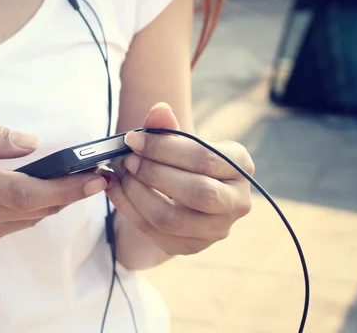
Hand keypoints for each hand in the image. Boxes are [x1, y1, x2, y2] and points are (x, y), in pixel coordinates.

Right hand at [0, 119, 106, 262]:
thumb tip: (30, 143)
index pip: (29, 192)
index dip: (67, 187)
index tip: (96, 177)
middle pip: (38, 209)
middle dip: (71, 193)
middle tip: (96, 176)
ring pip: (28, 220)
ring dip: (52, 202)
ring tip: (69, 182)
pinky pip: (11, 228)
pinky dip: (26, 210)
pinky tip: (28, 194)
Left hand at [104, 103, 252, 255]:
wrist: (186, 188)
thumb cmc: (184, 158)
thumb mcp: (179, 139)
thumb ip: (167, 126)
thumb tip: (158, 110)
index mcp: (240, 165)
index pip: (204, 158)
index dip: (164, 148)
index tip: (132, 139)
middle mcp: (237, 201)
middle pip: (196, 192)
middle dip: (154, 173)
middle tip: (127, 159)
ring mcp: (217, 229)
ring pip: (172, 219)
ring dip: (138, 195)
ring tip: (121, 175)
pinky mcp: (191, 246)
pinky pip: (155, 233)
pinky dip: (129, 210)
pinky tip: (116, 190)